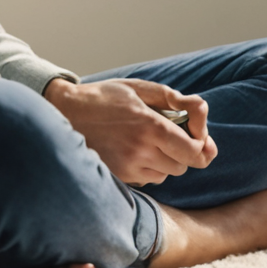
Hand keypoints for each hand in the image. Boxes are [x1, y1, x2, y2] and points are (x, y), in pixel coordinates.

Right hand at [43, 77, 217, 185]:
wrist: (64, 113)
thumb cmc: (105, 97)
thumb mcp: (140, 88)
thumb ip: (175, 99)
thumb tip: (201, 110)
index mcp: (150, 126)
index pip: (193, 151)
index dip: (202, 146)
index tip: (197, 136)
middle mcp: (140, 151)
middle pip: (182, 166)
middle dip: (183, 153)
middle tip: (171, 135)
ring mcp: (128, 167)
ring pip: (166, 174)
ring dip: (166, 161)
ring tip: (148, 141)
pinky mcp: (118, 176)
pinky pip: (147, 179)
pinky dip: (149, 168)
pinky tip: (135, 151)